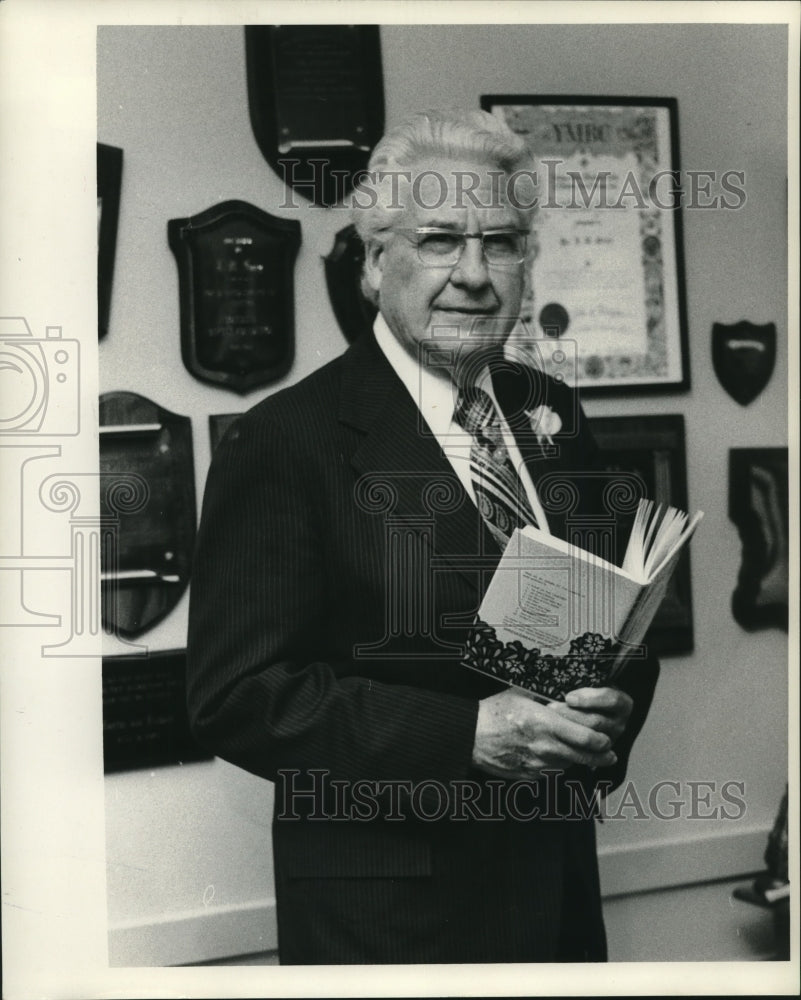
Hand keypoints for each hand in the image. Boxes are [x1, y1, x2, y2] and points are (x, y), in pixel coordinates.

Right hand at [471, 687, 620, 780]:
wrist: (470, 736)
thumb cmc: (494, 712)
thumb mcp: (521, 694)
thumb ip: (545, 693)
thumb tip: (564, 688)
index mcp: (545, 723)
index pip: (586, 737)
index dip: (602, 739)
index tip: (606, 737)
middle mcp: (545, 747)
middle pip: (585, 757)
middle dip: (601, 755)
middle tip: (609, 752)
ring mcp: (537, 764)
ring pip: (570, 765)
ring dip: (579, 760)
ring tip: (585, 753)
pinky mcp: (529, 775)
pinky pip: (552, 772)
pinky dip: (558, 765)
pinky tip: (556, 756)